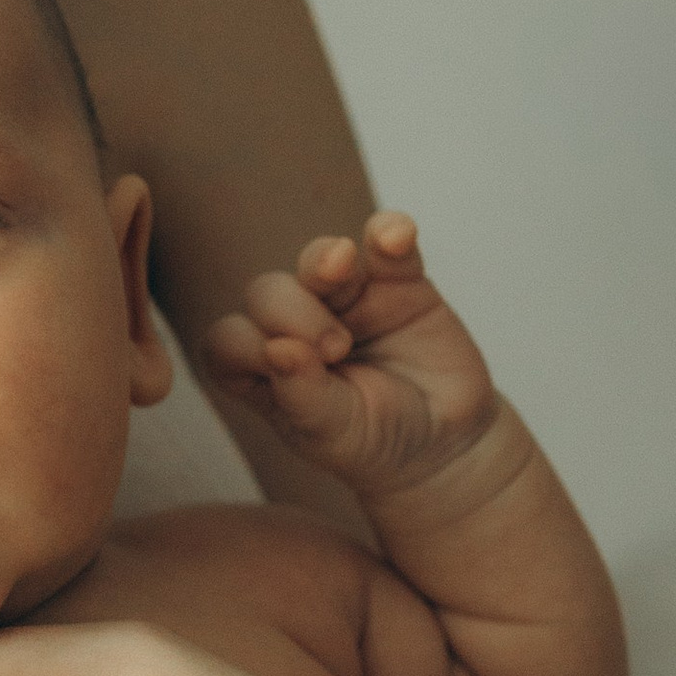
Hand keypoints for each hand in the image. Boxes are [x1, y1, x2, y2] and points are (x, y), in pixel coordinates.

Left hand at [205, 212, 503, 501]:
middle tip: (336, 349)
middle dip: (292, 313)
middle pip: (268, 292)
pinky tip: (396, 237)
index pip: (228, 340)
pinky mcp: (397, 281)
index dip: (245, 344)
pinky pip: (386, 243)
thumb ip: (303, 395)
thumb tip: (275, 348)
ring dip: (325, 259)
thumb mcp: (335, 435)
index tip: (290, 365)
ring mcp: (346, 299)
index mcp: (265, 368)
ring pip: (320, 259)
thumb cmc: (374, 444)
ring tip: (343, 270)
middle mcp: (297, 326)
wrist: (446, 443)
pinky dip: (389, 232)